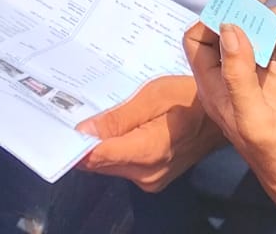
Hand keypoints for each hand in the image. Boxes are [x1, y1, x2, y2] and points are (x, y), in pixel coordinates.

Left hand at [75, 74, 223, 190]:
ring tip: (93, 116)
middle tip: (70, 113)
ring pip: (108, 165)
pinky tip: (113, 129)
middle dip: (84, 142)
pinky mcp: (151, 178)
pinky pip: (121, 165)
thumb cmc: (191, 99)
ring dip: (98, 145)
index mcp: (147, 152)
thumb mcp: (154, 96)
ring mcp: (149, 180)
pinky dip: (112, 149)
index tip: (56, 127)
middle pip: (98, 163)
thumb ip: (118, 118)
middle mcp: (146, 174)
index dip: (74, 144)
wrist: (219, 118)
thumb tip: (84, 132)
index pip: (97, 157)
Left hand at [184, 2, 275, 233]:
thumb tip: (227, 26)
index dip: (213, 17)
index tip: (238, 1)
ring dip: (267, 22)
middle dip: (242, 9)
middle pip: (226, 33)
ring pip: (253, 38)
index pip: (199, 41)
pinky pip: (275, 50)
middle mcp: (230, 83)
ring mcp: (256, 83)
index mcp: (215, 91)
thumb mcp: (254, 117)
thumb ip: (238, 73)